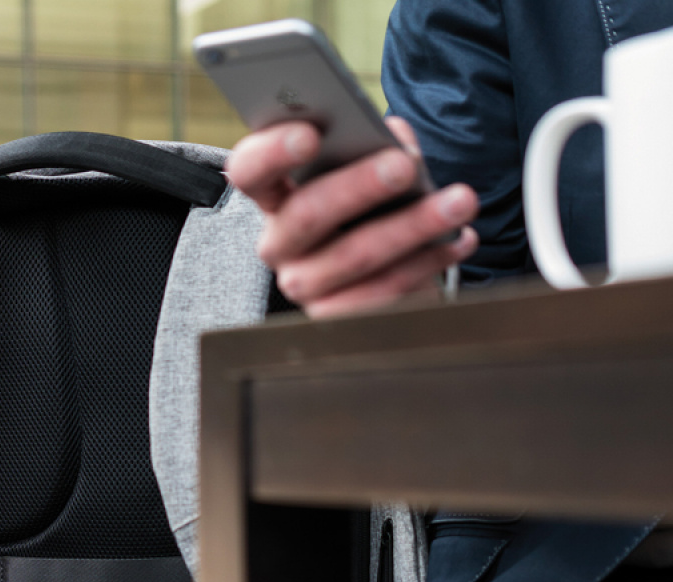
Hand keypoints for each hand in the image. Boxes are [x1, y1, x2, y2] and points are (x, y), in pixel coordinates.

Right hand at [225, 118, 479, 315]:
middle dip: (359, 186)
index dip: (270, 153)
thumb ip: (376, 147)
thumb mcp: (372, 173)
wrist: (392, 278)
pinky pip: (382, 292)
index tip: (309, 134)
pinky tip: (458, 240)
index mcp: (277, 197)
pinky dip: (427, 262)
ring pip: (354, 255)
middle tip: (404, 165)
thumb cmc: (377, 212)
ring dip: (413, 225)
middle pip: (306, 214)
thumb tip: (396, 140)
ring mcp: (304, 285)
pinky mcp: (336, 319)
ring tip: (459, 202)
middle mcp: (280, 244)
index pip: (250, 172)